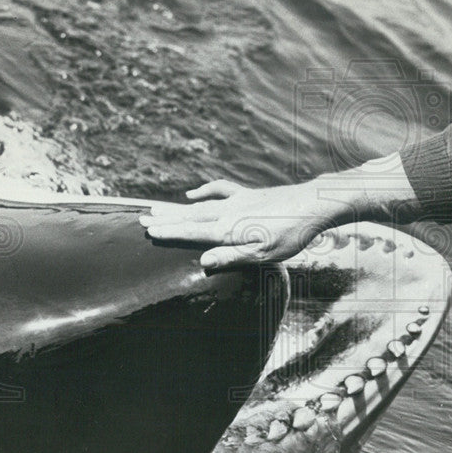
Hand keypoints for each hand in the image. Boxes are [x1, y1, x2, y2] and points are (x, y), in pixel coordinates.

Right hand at [139, 178, 344, 269]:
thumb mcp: (264, 254)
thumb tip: (202, 261)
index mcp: (229, 230)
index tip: (147, 230)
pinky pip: (220, 190)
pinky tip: (193, 193)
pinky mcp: (248, 195)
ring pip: (200, 204)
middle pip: (190, 217)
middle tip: (139, 218)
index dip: (169, 232)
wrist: (311, 204)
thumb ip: (232, 256)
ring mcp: (237, 201)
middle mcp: (228, 213)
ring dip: (177, 208)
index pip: (192, 232)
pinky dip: (204, 191)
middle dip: (165, 219)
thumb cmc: (290, 235)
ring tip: (155, 208)